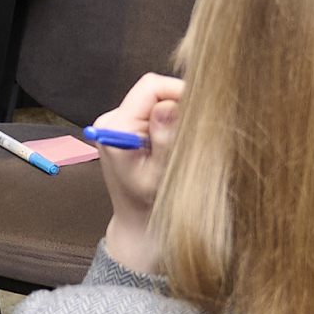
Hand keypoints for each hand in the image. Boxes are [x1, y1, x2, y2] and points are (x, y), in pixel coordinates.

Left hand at [92, 72, 184, 275]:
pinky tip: (174, 145)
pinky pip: (154, 111)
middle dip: (179, 106)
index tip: (201, 113)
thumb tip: (168, 106)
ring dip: (176, 116)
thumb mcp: (162, 176)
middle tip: (195, 132)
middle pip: (154, 91)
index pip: (151, 87)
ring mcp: (118, 122)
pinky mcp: (127, 127)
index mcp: (116, 128)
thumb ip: (166, 140)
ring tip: (183, 144)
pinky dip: (170, 123)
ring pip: (157, 100)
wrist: (137, 225)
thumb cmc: (150, 206)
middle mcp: (112, 120)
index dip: (180, 92)